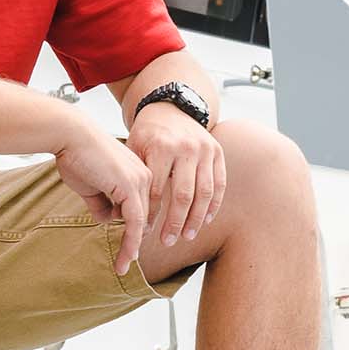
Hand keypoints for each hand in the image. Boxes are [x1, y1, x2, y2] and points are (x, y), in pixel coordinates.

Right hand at [53, 119, 150, 274]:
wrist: (69, 135)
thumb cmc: (76, 155)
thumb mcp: (91, 185)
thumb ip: (102, 202)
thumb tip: (107, 219)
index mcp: (138, 171)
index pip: (141, 206)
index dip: (135, 229)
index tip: (129, 248)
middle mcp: (144, 175)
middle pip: (144, 216)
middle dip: (134, 240)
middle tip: (124, 262)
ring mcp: (140, 180)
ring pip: (141, 222)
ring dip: (131, 246)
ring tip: (122, 265)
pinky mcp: (131, 187)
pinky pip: (135, 222)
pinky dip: (130, 242)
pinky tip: (125, 257)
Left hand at [127, 102, 224, 251]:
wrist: (170, 107)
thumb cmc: (148, 133)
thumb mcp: (134, 148)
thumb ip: (136, 177)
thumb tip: (129, 214)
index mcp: (162, 148)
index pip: (157, 190)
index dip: (151, 214)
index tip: (145, 231)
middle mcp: (186, 148)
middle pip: (183, 195)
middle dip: (175, 222)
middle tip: (168, 241)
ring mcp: (205, 150)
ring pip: (204, 192)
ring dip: (196, 218)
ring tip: (187, 236)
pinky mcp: (217, 152)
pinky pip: (219, 183)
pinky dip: (214, 204)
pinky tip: (206, 220)